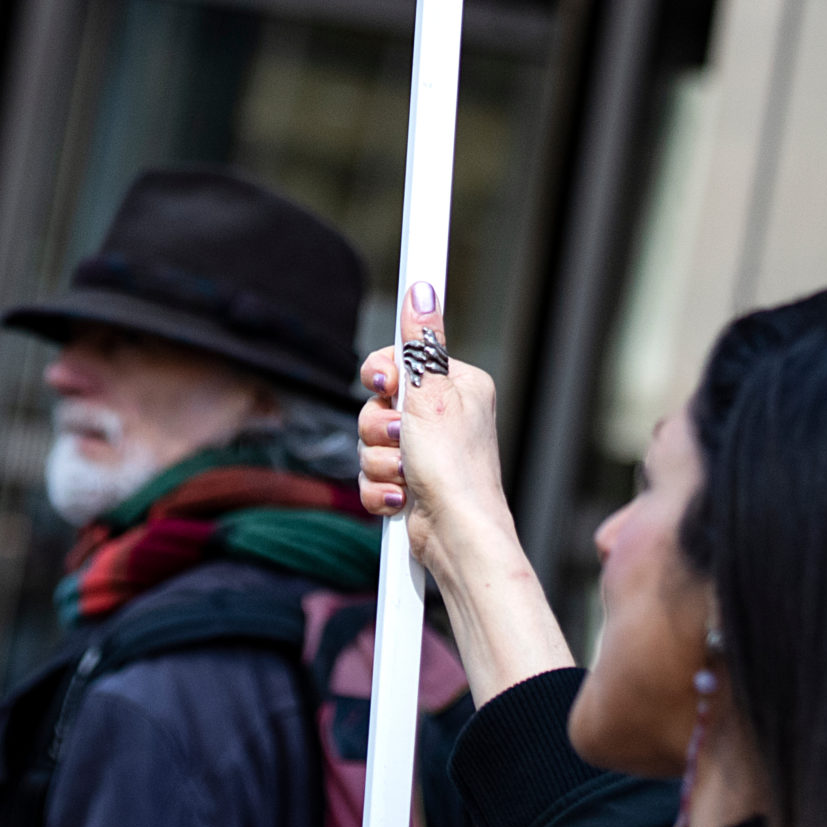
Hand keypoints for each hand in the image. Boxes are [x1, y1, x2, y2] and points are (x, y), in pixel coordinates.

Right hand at [356, 281, 513, 582]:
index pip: (400, 359)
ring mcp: (424, 451)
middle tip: (402, 439)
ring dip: (380, 461)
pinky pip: (371, 473)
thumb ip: (419, 344)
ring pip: (370, 441)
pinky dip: (380, 488)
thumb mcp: (431, 395)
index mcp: (456, 386)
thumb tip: (423, 289)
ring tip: (406, 475)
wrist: (457, 537)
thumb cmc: (455, 469)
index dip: (383, 376)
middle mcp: (441, 416)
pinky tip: (401, 498)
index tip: (385, 387)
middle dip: (379, 428)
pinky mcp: (409, 481)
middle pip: (377, 403)